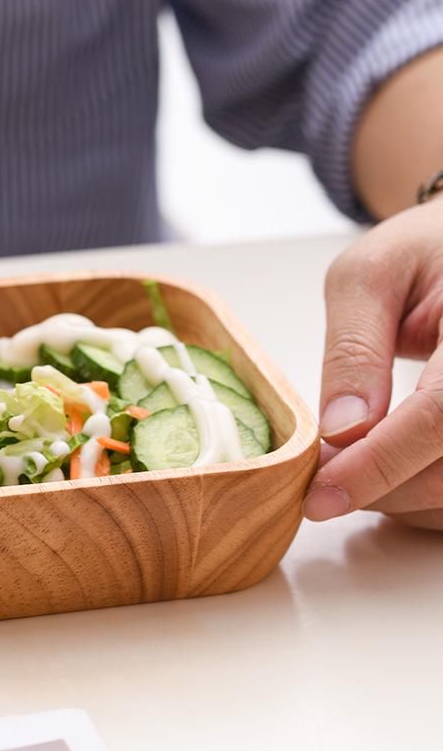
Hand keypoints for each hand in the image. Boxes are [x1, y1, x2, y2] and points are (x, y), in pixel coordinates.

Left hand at [302, 196, 442, 528]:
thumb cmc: (422, 250)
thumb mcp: (368, 277)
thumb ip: (354, 350)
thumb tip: (342, 431)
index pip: (442, 414)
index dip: (379, 464)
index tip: (320, 495)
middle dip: (384, 489)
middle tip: (324, 484)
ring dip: (406, 500)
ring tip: (353, 472)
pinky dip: (428, 496)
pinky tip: (392, 473)